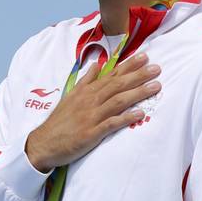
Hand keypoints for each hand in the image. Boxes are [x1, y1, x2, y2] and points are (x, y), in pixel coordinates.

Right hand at [25, 53, 160, 171]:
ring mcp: (91, 116)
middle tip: (157, 68)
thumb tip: (98, 64)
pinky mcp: (91, 133)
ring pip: (118, 101)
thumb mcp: (71, 96)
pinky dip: (126, 118)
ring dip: (138, 93)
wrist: (44, 143)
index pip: (111, 75)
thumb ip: (87, 80)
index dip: (129, 66)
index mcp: (87, 91)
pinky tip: (140, 113)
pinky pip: (111, 123)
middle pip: (118, 85)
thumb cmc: (60, 120)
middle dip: (139, 75)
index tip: (145, 57)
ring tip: (156, 87)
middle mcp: (90, 100)